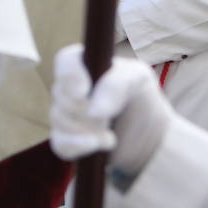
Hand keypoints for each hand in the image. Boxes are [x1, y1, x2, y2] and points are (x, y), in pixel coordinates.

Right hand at [49, 45, 172, 175]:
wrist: (147, 136)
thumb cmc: (141, 99)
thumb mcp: (139, 80)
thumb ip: (117, 84)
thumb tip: (92, 110)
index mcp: (85, 66)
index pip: (65, 61)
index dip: (70, 75)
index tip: (84, 91)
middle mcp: (69, 88)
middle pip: (61, 94)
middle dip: (85, 109)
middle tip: (110, 115)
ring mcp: (64, 115)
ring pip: (59, 120)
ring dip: (89, 129)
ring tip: (111, 134)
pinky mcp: (64, 140)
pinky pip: (60, 143)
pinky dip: (80, 146)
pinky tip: (99, 145)